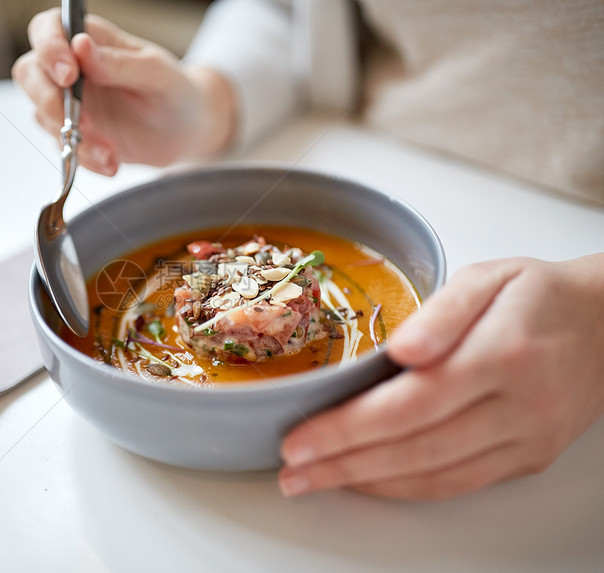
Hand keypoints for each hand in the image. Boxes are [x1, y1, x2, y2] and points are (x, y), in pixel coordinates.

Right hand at [12, 8, 235, 174]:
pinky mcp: (74, 135)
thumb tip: (82, 47)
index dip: (48, 48)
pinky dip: (83, 159)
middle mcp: (73, 69)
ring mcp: (70, 104)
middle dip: (48, 100)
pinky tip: (111, 163)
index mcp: (92, 41)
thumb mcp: (158, 74)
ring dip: (71, 137)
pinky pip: (62, 147)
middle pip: (30, 73)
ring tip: (109, 151)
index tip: (69, 74)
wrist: (187, 132)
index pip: (48, 29)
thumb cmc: (175, 91)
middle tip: (82, 123)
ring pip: (43, 115)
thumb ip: (120, 62)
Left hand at [278, 254, 603, 499]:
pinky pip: (459, 484)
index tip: (299, 438)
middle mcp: (517, 406)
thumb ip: (442, 312)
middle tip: (292, 471)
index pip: (411, 402)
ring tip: (314, 480)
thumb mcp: (488, 278)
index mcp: (501, 354)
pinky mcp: (527, 458)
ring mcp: (525, 439)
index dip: (349, 428)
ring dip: (366, 483)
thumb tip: (401, 350)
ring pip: (434, 476)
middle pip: (415, 447)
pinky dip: (406, 488)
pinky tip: (367, 481)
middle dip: (343, 463)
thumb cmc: (537, 297)